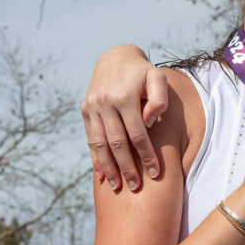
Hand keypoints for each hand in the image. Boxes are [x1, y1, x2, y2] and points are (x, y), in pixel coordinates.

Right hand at [82, 44, 168, 190]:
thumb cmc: (142, 72)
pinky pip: (90, 139)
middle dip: (127, 168)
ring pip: (100, 144)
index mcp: (124, 97)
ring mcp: (92, 107)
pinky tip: (101, 174)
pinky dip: (95, 158)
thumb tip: (149, 123)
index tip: (156, 173)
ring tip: (118, 187)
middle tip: (136, 187)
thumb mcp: (158, 78)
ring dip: (109, 168)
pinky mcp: (85, 110)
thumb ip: (159, 100)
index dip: (147, 156)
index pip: (137, 134)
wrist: (115, 57)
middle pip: (117, 144)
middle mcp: (105, 103)